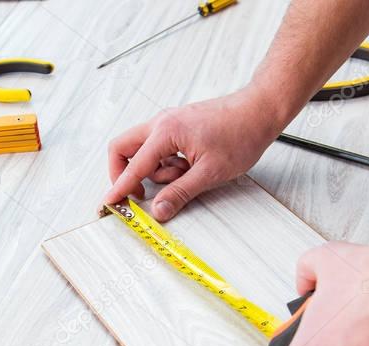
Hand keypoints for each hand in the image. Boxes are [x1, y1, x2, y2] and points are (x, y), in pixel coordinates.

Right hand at [103, 88, 284, 221]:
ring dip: (154, 170)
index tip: (109, 203)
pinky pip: (158, 147)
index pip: (133, 166)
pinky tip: (188, 167)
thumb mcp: (209, 173)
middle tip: (137, 193)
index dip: (119, 188)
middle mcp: (161, 123)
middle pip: (123, 148)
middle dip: (124, 173)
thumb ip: (179, 193)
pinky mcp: (177, 126)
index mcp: (165, 132)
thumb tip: (158, 210)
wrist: (259, 111)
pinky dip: (166, 162)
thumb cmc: (240, 134)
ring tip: (183, 175)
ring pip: (142, 150)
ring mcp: (168, 123)